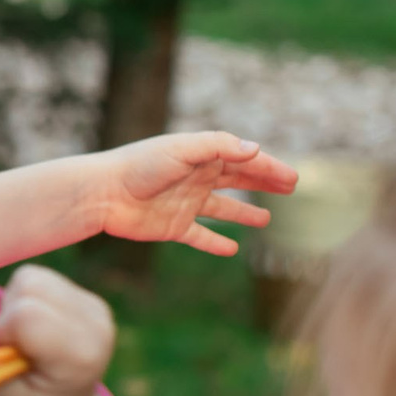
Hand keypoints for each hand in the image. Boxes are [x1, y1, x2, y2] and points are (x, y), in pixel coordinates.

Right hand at [0, 266, 115, 395]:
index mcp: (79, 357)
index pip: (26, 314)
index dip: (2, 332)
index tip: (6, 359)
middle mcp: (96, 325)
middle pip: (29, 285)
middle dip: (8, 312)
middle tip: (13, 348)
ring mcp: (95, 308)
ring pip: (31, 276)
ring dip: (16, 303)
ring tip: (23, 337)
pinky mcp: (87, 298)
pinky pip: (39, 278)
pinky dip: (26, 299)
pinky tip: (34, 327)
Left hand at [85, 132, 294, 256]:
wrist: (102, 193)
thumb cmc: (140, 166)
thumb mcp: (183, 150)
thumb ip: (219, 147)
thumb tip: (256, 149)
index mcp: (201, 157)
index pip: (244, 161)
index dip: (269, 168)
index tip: (293, 178)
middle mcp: (196, 179)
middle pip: (237, 180)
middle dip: (264, 183)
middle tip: (290, 188)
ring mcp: (185, 204)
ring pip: (222, 209)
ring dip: (244, 212)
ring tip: (266, 219)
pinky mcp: (172, 227)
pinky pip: (199, 236)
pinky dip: (215, 242)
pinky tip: (231, 249)